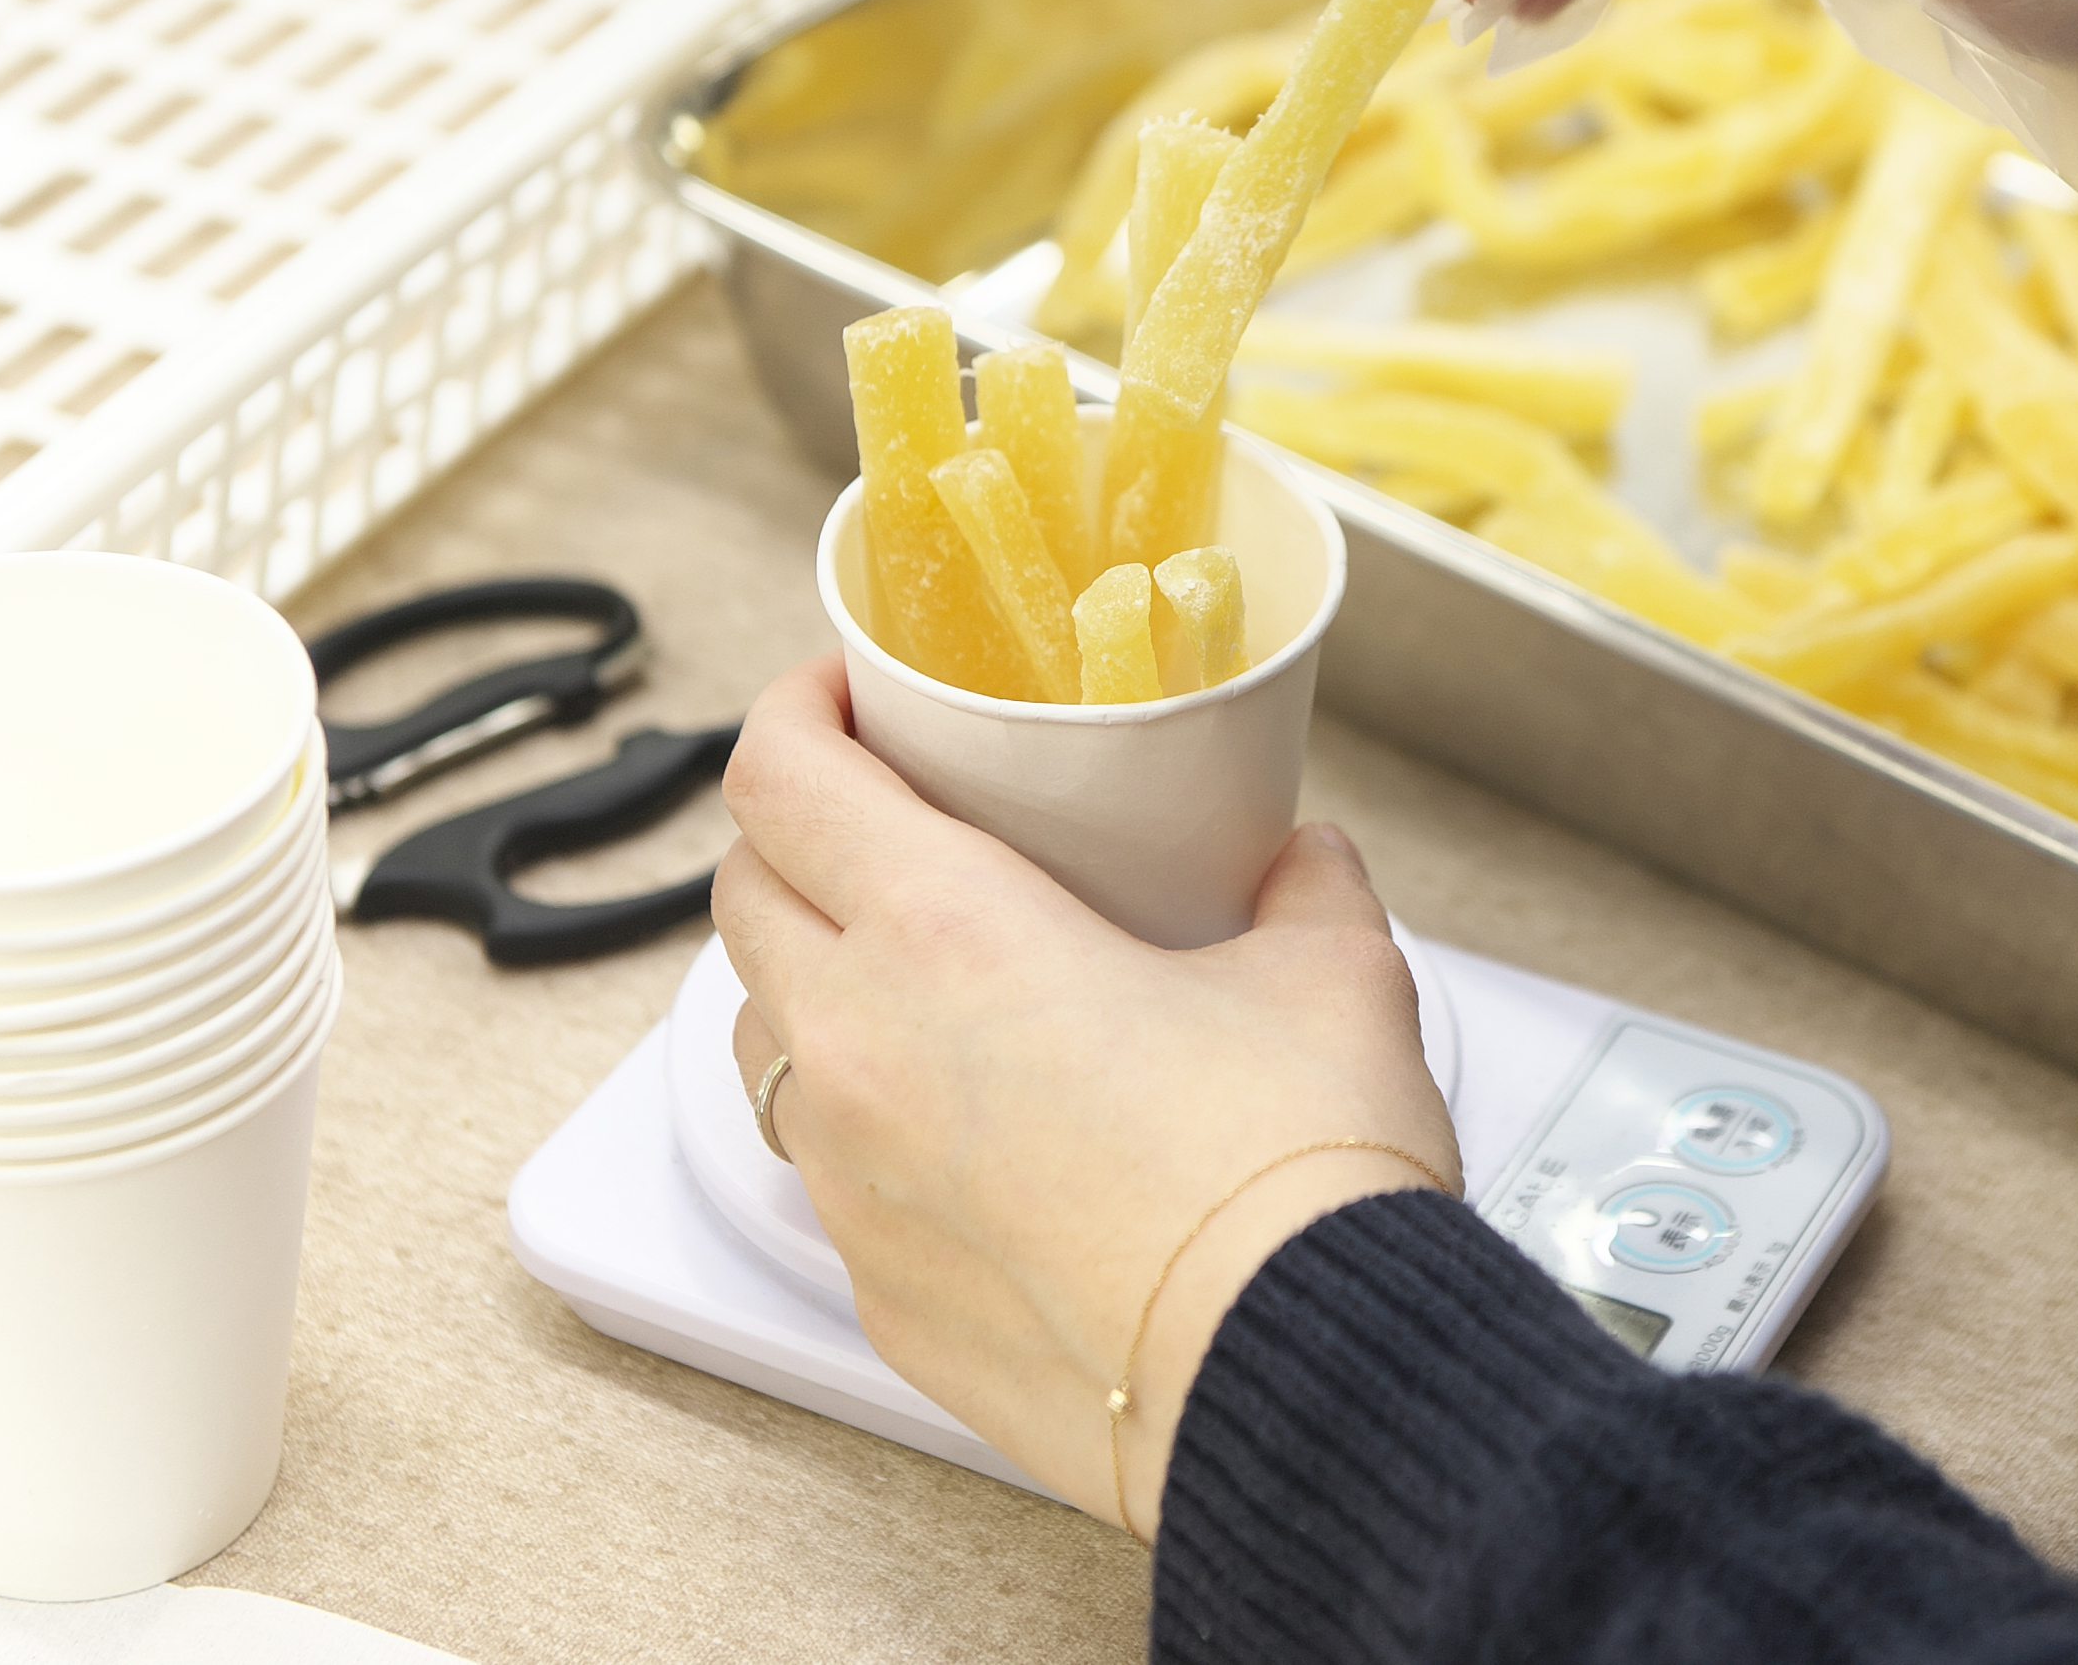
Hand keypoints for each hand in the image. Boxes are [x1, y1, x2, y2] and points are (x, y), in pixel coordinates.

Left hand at [713, 655, 1457, 1537]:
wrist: (1306, 1383)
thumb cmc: (1297, 1182)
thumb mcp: (1333, 975)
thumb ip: (1302, 888)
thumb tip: (1302, 859)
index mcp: (946, 933)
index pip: (780, 779)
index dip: (792, 711)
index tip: (840, 694)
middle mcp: (864, 1051)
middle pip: (744, 897)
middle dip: (796, 838)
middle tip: (887, 819)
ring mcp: (854, 1186)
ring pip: (765, 1044)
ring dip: (812, 988)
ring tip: (918, 980)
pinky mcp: (879, 1297)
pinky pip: (830, 1182)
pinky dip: (871, 1133)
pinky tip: (975, 1136)